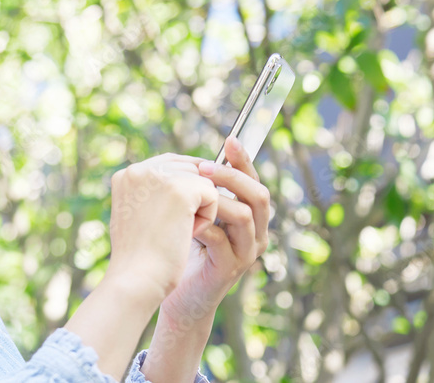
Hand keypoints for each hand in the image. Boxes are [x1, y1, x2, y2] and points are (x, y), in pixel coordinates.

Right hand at [106, 153, 221, 307]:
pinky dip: (207, 218)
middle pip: (189, 169)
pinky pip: (212, 195)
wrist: (136, 280)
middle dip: (194, 196)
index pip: (169, 164)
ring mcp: (160, 176)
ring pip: (203, 182)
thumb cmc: (138, 257)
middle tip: (174, 228)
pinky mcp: (182, 188)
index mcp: (127, 174)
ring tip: (176, 232)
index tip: (186, 210)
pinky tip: (186, 234)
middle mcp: (140, 169)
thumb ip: (154, 194)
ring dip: (199, 208)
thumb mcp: (138, 215)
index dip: (186, 184)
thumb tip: (187, 185)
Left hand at [159, 136, 271, 323]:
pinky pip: (222, 239)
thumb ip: (200, 191)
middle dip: (231, 176)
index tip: (230, 139)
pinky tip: (183, 223)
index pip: (253, 181)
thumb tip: (190, 159)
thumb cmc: (183, 248)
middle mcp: (256, 233)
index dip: (244, 160)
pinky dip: (201, 226)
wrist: (176, 293)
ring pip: (244, 215)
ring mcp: (246, 253)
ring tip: (191, 192)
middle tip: (203, 167)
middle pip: (258, 195)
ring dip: (215, 200)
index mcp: (250, 216)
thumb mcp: (194, 213)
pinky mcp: (230, 269)